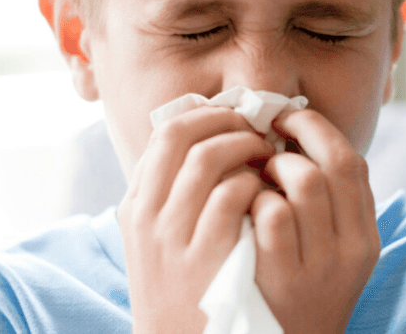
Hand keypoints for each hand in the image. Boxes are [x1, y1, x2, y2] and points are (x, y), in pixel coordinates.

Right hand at [118, 106, 274, 333]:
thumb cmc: (180, 291)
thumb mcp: (156, 240)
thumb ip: (170, 194)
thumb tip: (201, 137)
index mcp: (137, 205)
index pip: (165, 133)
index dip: (206, 115)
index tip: (234, 119)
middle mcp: (148, 216)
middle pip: (185, 137)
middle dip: (229, 124)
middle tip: (258, 134)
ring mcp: (176, 238)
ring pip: (208, 158)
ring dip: (246, 148)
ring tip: (267, 160)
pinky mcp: (209, 258)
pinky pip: (233, 196)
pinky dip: (255, 184)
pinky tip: (268, 195)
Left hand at [251, 109, 380, 333]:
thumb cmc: (292, 291)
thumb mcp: (325, 252)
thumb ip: (321, 205)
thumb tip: (291, 136)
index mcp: (363, 236)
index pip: (351, 161)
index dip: (316, 129)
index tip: (286, 120)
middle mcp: (350, 248)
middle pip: (331, 163)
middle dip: (292, 140)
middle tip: (262, 143)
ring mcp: (319, 264)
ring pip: (304, 179)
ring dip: (271, 166)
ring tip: (252, 177)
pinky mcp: (283, 277)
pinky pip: (272, 213)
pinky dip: (253, 198)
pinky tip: (239, 208)